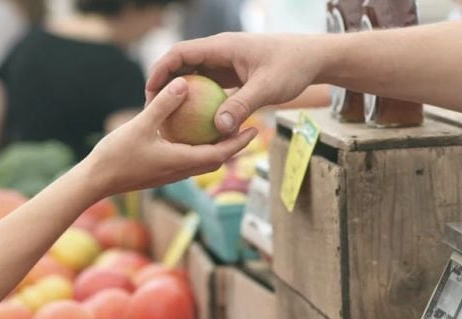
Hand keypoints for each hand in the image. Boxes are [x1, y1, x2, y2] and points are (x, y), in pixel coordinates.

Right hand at [86, 77, 256, 197]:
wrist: (96, 181)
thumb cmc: (116, 155)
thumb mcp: (140, 125)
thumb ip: (163, 105)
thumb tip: (183, 83)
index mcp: (181, 162)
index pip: (220, 154)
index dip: (239, 142)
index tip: (255, 129)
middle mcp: (181, 171)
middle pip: (216, 159)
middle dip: (234, 145)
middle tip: (248, 127)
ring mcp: (171, 173)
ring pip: (202, 161)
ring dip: (217, 148)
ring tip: (226, 128)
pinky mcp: (161, 172)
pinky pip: (187, 159)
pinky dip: (198, 148)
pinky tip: (193, 132)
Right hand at [146, 33, 322, 135]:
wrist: (312, 58)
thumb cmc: (292, 67)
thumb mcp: (267, 88)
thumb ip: (242, 106)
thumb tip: (219, 129)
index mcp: (222, 47)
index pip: (180, 53)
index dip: (161, 70)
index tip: (149, 91)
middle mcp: (220, 52)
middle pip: (182, 65)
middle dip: (165, 84)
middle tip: (152, 109)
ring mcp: (226, 63)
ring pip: (194, 76)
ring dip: (181, 94)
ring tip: (168, 118)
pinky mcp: (233, 74)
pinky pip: (209, 87)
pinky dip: (199, 101)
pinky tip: (195, 123)